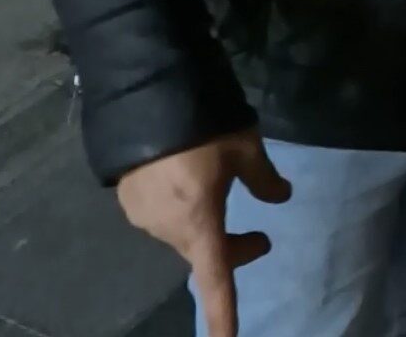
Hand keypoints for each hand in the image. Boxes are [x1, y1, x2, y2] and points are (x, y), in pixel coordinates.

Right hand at [117, 129, 290, 336]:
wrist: (143, 92)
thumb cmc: (202, 121)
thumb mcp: (244, 145)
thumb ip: (264, 178)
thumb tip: (279, 198)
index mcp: (198, 222)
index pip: (214, 281)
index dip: (222, 317)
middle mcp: (166, 228)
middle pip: (202, 254)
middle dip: (232, 251)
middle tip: (261, 237)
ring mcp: (142, 215)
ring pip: (181, 234)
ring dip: (202, 226)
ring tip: (216, 191)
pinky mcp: (125, 197)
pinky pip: (160, 215)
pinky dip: (178, 208)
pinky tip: (183, 177)